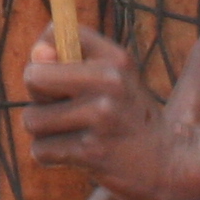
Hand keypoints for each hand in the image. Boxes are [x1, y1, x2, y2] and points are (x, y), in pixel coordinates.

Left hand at [14, 34, 186, 199]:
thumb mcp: (115, 74)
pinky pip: (41, 150)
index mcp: (115, 59)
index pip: (53, 37)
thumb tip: (36, 56)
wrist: (166, 162)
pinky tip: (76, 155)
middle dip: (40, 97)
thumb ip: (73, 54)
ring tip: (74, 134)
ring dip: (45, 132)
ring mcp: (101, 117)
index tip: (58, 74)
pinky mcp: (92, 152)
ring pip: (33, 119)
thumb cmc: (128, 114)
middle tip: (67, 108)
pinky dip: (51, 156)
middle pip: (33, 77)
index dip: (44, 58)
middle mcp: (110, 83)